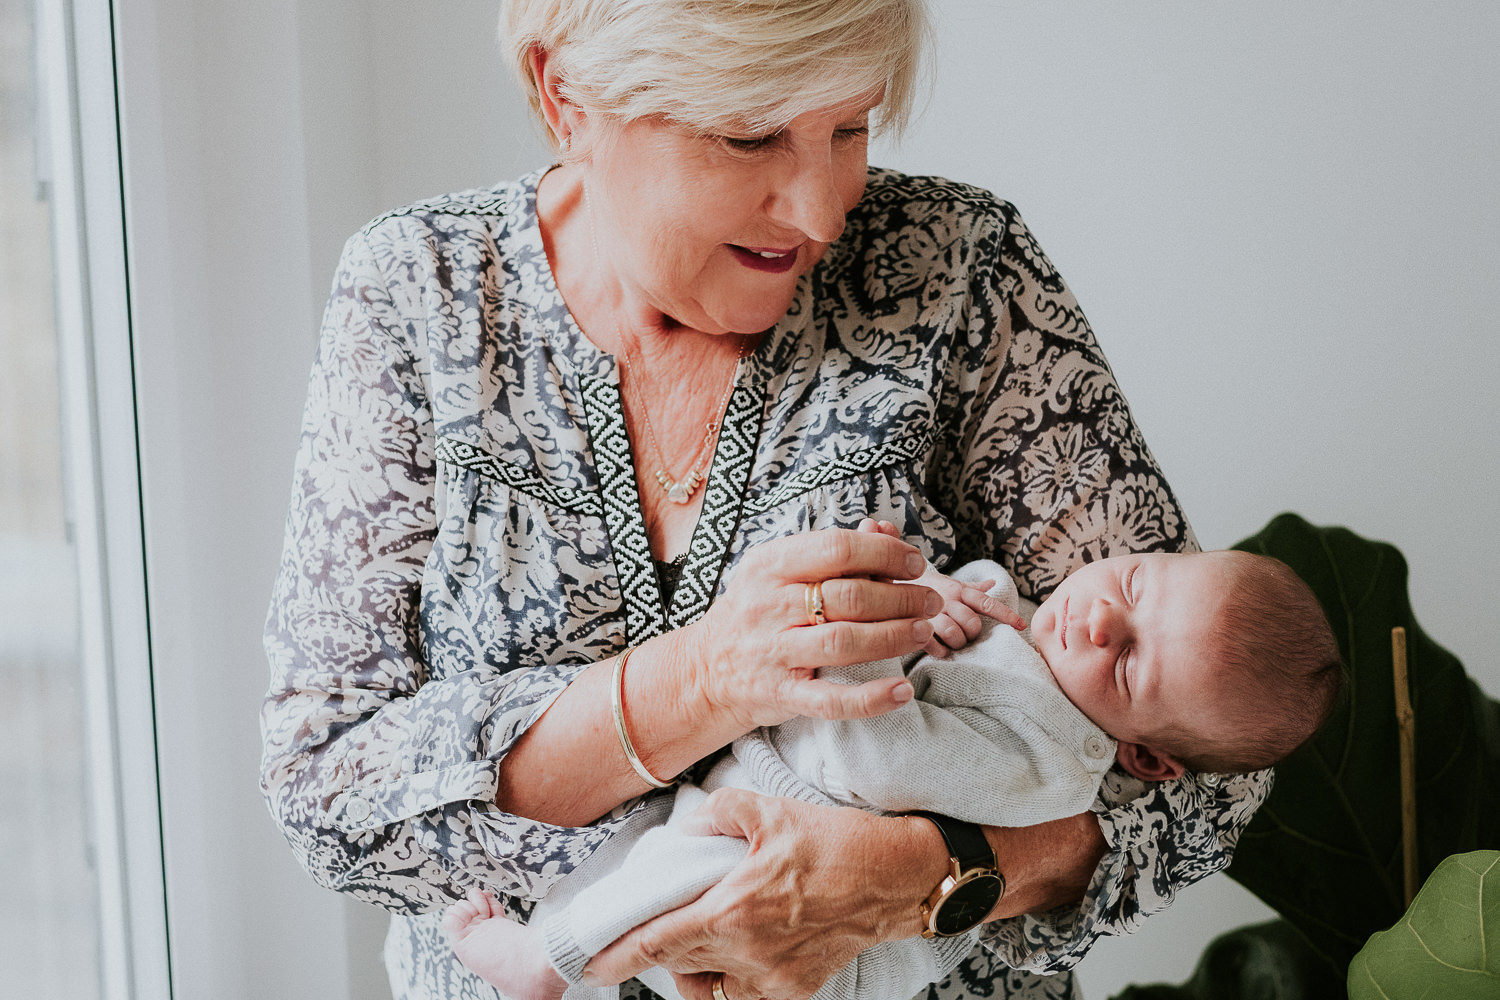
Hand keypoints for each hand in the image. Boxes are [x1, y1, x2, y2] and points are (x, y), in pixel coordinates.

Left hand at [581, 789, 946, 999]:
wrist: (899, 879)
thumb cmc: (837, 843)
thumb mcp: (771, 810)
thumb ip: (720, 813)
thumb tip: (690, 828)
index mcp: (733, 910)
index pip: (656, 944)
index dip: (616, 956)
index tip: (589, 963)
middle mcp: (747, 953)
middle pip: (675, 966)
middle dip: (648, 958)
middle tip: (628, 946)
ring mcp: (773, 977)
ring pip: (708, 986)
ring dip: (689, 968)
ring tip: (691, 940)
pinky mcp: (796, 988)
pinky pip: (743, 993)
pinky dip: (728, 977)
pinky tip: (732, 952)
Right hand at [679, 527, 941, 730]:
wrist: (704, 670)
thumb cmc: (756, 613)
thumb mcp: (778, 572)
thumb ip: (830, 554)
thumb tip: (886, 532)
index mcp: (769, 565)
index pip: (836, 549)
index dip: (885, 554)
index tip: (914, 563)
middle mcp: (768, 606)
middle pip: (848, 596)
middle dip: (901, 597)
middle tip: (930, 601)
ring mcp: (773, 653)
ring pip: (844, 643)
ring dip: (894, 636)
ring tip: (923, 631)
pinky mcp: (781, 694)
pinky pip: (832, 700)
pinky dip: (872, 698)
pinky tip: (903, 690)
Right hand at [856, 519, 1025, 657]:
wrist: (885, 582)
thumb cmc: (923, 587)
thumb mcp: (947, 582)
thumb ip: (971, 587)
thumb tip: (994, 583)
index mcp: (958, 589)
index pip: (987, 603)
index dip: (1006, 615)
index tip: (1021, 627)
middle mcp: (947, 600)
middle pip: (973, 625)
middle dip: (972, 634)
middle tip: (962, 635)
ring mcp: (930, 614)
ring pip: (957, 637)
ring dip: (957, 644)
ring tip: (949, 642)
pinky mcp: (915, 628)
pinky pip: (936, 647)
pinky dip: (940, 651)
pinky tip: (936, 648)